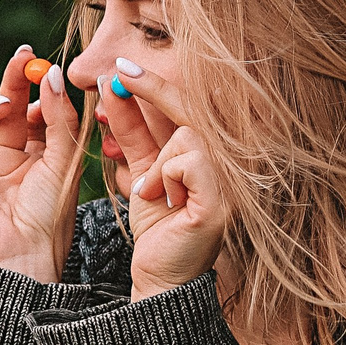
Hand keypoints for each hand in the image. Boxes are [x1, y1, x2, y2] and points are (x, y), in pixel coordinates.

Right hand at [0, 45, 85, 279]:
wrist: (20, 253)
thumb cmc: (49, 214)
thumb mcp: (65, 160)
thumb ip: (60, 117)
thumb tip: (52, 74)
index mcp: (34, 155)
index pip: (29, 110)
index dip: (36, 91)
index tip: (46, 77)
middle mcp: (2, 158)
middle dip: (10, 80)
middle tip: (22, 57)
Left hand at [96, 60, 231, 297]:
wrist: (161, 277)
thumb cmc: (157, 228)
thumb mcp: (141, 173)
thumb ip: (133, 135)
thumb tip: (113, 90)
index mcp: (210, 154)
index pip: (186, 107)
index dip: (155, 84)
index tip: (121, 67)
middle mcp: (230, 162)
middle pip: (191, 109)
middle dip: (150, 87)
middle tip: (116, 74)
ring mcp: (232, 180)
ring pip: (186, 135)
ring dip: (156, 163)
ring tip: (149, 193)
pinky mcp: (223, 200)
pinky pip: (188, 160)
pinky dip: (165, 176)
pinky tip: (160, 201)